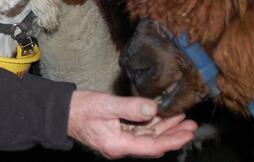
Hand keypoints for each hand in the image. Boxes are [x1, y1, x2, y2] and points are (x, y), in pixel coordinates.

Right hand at [67, 90, 196, 158]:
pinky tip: (161, 117)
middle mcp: (121, 147)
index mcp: (118, 145)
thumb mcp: (106, 106)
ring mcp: (119, 141)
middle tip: (192, 126)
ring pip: (147, 137)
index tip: (188, 133)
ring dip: (165, 129)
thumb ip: (130, 107)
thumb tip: (153, 108)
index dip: (172, 140)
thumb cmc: (80, 109)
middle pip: (153, 144)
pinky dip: (152, 125)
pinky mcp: (116, 133)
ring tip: (182, 120)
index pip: (152, 147)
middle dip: (173, 135)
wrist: (61, 112)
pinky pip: (138, 132)